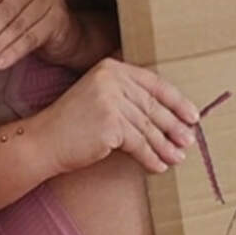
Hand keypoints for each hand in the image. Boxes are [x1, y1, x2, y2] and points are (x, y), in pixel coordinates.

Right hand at [34, 58, 199, 174]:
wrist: (42, 142)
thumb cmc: (73, 126)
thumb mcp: (102, 101)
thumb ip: (130, 100)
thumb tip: (172, 118)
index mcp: (112, 68)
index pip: (154, 84)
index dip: (177, 101)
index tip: (193, 115)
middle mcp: (111, 79)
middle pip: (153, 106)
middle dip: (174, 126)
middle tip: (189, 141)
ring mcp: (110, 100)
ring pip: (147, 127)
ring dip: (165, 146)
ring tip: (178, 158)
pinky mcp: (109, 123)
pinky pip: (138, 143)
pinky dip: (151, 157)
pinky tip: (159, 166)